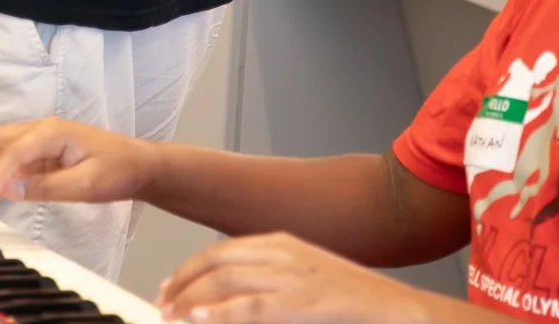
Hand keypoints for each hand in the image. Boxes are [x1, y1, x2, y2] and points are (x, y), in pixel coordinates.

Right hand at [0, 117, 159, 213]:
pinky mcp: (36, 154)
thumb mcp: (87, 184)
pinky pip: (3, 159)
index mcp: (50, 132)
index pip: (11, 151)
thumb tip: (9, 191)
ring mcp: (35, 141)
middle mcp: (38, 130)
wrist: (138, 164)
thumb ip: (47, 187)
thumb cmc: (117, 170)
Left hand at [158, 233, 435, 323]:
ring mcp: (293, 277)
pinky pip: (251, 305)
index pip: (220, 250)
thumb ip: (268, 281)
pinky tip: (200, 318)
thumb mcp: (303, 279)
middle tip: (162, 305)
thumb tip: (229, 298)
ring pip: (226, 280)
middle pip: (215, 262)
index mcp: (281, 242)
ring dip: (191, 298)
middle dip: (182, 283)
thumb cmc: (351, 300)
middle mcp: (283, 253)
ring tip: (171, 315)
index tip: (169, 287)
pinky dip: (220, 311)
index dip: (188, 269)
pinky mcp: (303, 303)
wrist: (396, 309)